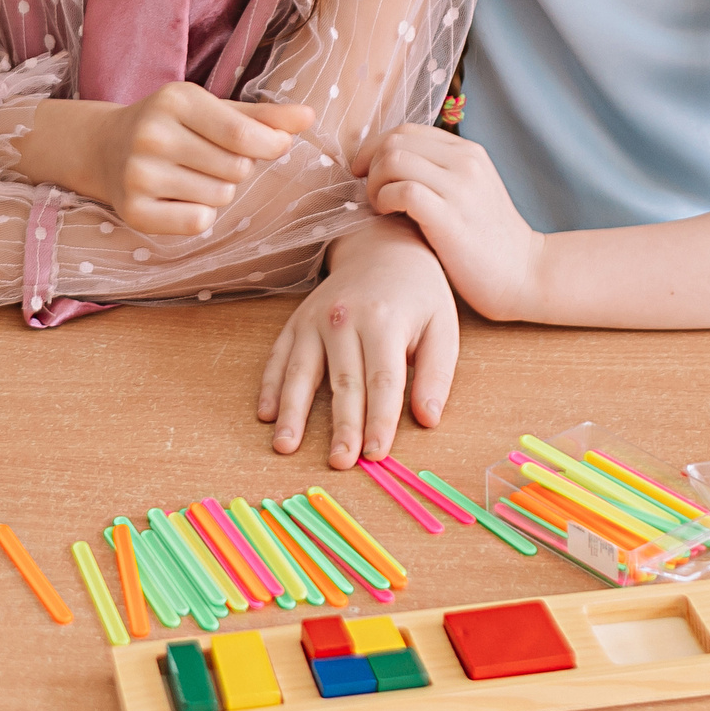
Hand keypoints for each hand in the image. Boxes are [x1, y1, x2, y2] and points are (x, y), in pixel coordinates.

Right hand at [74, 85, 313, 236]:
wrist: (105, 147)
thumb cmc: (174, 125)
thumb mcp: (215, 109)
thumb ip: (263, 116)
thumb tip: (309, 117)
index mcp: (175, 99)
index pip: (243, 134)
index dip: (270, 145)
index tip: (275, 144)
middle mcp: (152, 135)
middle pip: (236, 169)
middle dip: (237, 167)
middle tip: (210, 157)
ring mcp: (138, 174)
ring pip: (220, 196)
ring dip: (218, 190)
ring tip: (191, 174)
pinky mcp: (133, 210)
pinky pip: (197, 222)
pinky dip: (199, 214)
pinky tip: (179, 197)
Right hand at [256, 217, 458, 468]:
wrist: (382, 248)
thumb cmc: (418, 295)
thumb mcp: (443, 326)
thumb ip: (438, 373)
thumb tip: (427, 419)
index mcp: (385, 320)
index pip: (383, 380)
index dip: (380, 420)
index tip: (377, 454)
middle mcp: (345, 318)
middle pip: (343, 381)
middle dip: (341, 426)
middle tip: (339, 463)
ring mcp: (315, 319)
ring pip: (302, 371)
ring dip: (293, 412)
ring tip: (286, 446)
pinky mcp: (296, 321)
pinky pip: (279, 356)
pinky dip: (270, 386)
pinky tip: (266, 414)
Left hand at [353, 125, 542, 321]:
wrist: (524, 274)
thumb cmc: (486, 239)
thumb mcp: (468, 191)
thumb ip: (436, 171)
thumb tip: (386, 162)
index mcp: (467, 152)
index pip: (407, 130)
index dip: (375, 147)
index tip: (365, 171)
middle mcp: (465, 162)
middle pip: (395, 141)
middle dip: (370, 165)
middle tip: (372, 193)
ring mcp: (460, 188)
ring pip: (394, 160)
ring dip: (375, 183)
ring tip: (381, 207)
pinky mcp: (451, 218)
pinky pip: (404, 191)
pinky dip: (385, 200)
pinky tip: (389, 215)